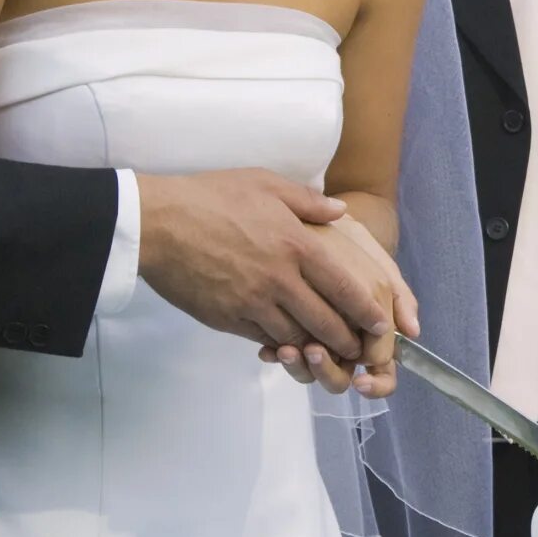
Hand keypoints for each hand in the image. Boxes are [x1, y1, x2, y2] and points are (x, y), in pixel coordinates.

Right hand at [137, 170, 393, 364]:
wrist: (156, 223)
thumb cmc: (211, 197)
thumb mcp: (265, 184)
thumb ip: (308, 201)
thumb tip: (340, 211)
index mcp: (296, 246)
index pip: (344, 287)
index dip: (367, 310)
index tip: (381, 322)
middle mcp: (280, 280)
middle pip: (325, 322)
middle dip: (348, 341)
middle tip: (359, 349)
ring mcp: (253, 303)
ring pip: (296, 337)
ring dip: (315, 348)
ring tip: (328, 352)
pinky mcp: (227, 318)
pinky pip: (262, 338)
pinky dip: (278, 345)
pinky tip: (286, 344)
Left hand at [255, 218, 417, 395]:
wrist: (317, 225)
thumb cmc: (355, 247)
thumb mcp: (382, 267)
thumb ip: (400, 299)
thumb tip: (413, 332)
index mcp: (371, 334)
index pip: (381, 373)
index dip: (375, 383)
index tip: (362, 381)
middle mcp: (344, 343)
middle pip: (340, 379)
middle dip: (328, 372)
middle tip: (314, 352)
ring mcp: (315, 339)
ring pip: (310, 374)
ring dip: (300, 368)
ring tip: (286, 350)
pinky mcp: (287, 330)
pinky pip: (283, 357)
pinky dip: (276, 356)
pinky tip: (267, 348)